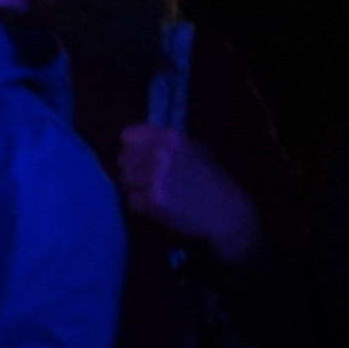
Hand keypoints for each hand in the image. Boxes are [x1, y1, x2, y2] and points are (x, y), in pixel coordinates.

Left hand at [114, 120, 269, 263]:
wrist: (226, 211)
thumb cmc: (212, 179)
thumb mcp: (195, 149)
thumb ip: (166, 144)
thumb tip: (136, 143)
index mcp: (171, 137)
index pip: (127, 136)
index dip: (131, 147)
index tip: (138, 156)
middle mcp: (160, 154)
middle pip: (122, 159)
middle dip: (131, 168)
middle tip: (145, 178)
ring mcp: (155, 178)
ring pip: (124, 180)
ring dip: (134, 187)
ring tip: (152, 191)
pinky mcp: (152, 200)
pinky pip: (131, 199)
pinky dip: (140, 204)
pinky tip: (156, 204)